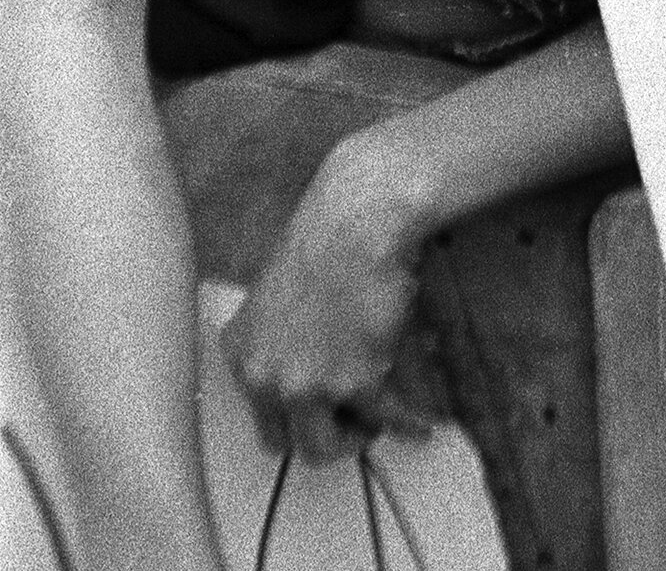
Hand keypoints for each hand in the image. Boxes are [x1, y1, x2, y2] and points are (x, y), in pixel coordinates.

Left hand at [222, 141, 435, 463]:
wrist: (359, 219)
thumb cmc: (327, 237)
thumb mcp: (278, 292)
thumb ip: (280, 337)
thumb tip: (311, 364)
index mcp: (241, 352)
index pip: (259, 413)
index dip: (294, 416)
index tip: (320, 412)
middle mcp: (264, 378)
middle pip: (287, 443)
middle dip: (323, 437)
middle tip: (350, 424)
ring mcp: (307, 386)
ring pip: (325, 448)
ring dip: (356, 438)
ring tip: (380, 423)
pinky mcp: (356, 383)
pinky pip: (385, 419)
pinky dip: (407, 425)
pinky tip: (422, 424)